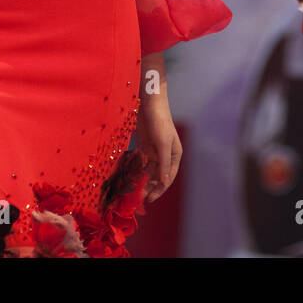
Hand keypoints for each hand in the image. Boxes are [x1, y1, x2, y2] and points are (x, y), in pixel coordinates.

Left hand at [136, 83, 180, 202]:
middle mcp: (165, 155)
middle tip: (137, 198)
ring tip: (131, 190)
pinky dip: (135, 169)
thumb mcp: (163, 144)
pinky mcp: (144, 145)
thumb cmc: (160, 121)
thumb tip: (163, 182)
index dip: (159, 190)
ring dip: (141, 180)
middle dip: (148, 187)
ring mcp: (154, 150)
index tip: (149, 200)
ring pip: (147, 170)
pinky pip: (140, 161)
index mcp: (174, 155)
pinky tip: (128, 177)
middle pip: (157, 175)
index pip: (167, 178)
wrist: (149, 102)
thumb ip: (163, 163)